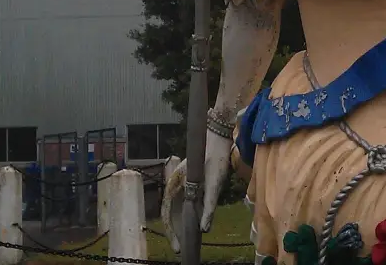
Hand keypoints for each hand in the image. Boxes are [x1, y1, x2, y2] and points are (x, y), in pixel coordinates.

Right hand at [160, 131, 233, 252]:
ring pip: (178, 209)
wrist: (217, 138)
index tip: (178, 247)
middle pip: (172, 214)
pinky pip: (186, 201)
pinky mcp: (190, 181)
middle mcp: (175, 185)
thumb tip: (204, 229)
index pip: (168, 214)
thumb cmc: (215, 158)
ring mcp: (182, 183)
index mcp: (175, 185)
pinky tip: (196, 223)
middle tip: (182, 248)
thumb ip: (208, 207)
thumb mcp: (214, 185)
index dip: (172, 232)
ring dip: (182, 224)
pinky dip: (189, 214)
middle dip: (176, 232)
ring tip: (187, 240)